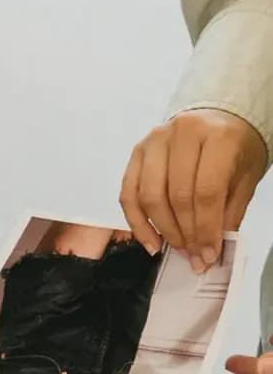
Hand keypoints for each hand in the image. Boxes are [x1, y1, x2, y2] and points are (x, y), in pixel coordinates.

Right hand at [120, 110, 266, 271]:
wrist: (218, 117)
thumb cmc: (234, 147)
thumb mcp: (244, 177)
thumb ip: (229, 213)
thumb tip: (212, 250)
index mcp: (218, 136)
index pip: (207, 192)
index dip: (206, 229)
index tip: (209, 255)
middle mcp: (183, 133)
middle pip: (177, 196)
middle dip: (186, 234)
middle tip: (194, 257)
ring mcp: (155, 141)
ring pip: (150, 197)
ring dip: (163, 230)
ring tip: (176, 248)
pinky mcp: (137, 152)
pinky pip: (129, 193)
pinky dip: (137, 222)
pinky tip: (150, 242)